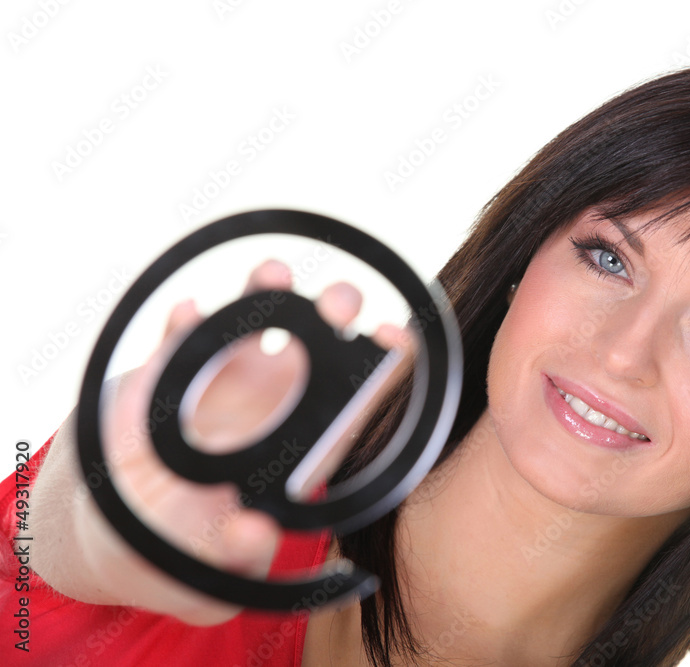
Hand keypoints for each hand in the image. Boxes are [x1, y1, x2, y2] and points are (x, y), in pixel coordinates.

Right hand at [87, 259, 408, 622]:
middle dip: (333, 313)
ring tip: (273, 276)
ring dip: (266, 292)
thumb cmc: (184, 556)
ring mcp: (223, 384)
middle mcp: (274, 407)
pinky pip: (182, 340)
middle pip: (317, 344)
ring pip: (254, 323)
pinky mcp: (169, 376)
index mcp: (303, 451)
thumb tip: (254, 537)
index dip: (382, 365)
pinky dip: (186, 324)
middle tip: (340, 301)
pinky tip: (188, 316)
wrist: (116, 535)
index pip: (358, 399)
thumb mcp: (214, 574)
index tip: (392, 339)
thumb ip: (239, 560)